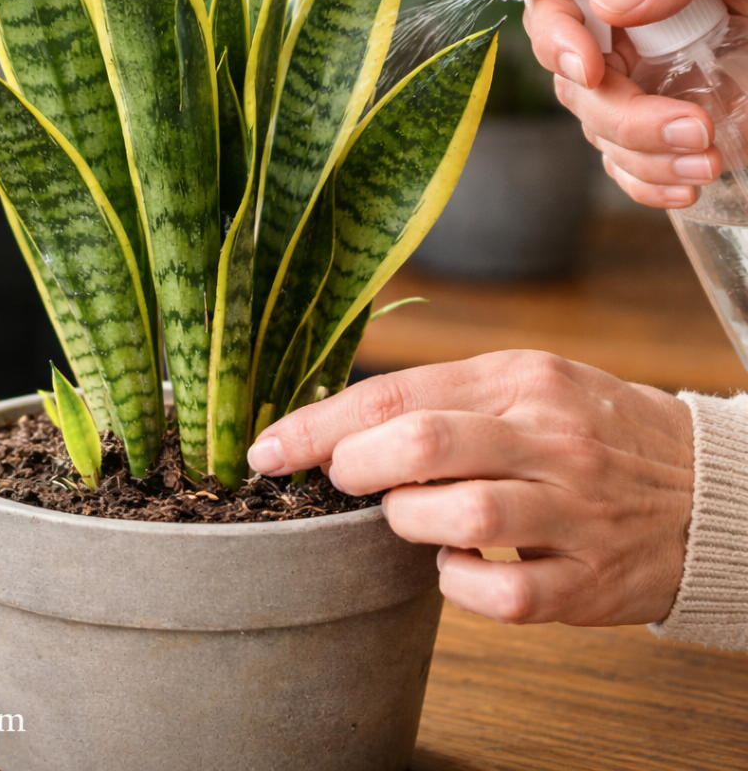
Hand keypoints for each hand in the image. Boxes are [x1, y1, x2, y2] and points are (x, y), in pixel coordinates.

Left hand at [247, 351, 693, 626]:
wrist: (708, 491)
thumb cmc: (592, 432)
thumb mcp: (528, 386)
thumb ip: (444, 397)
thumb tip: (342, 423)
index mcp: (522, 379)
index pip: (398, 393)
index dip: (319, 424)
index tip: (269, 448)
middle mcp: (548, 436)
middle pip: (421, 444)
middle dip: (354, 466)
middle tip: (340, 479)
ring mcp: (573, 509)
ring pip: (458, 515)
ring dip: (407, 520)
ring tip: (409, 515)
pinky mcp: (588, 579)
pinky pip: (498, 593)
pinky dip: (456, 583)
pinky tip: (455, 565)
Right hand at [524, 0, 747, 207]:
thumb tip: (614, 1)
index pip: (552, 9)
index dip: (555, 40)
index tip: (590, 69)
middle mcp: (613, 40)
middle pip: (576, 88)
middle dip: (626, 118)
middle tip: (694, 126)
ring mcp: (630, 88)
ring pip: (602, 133)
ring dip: (649, 159)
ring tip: (709, 161)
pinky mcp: (652, 129)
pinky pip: (627, 165)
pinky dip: (650, 184)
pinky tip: (685, 186)